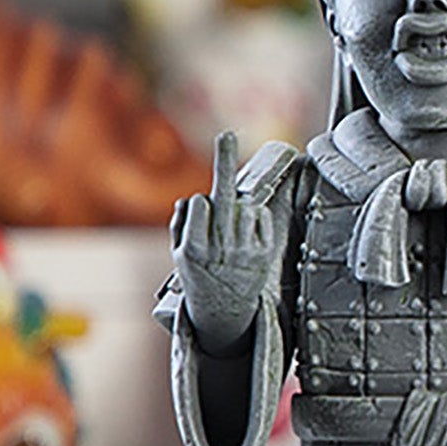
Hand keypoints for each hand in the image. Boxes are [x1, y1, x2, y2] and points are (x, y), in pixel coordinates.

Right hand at [171, 131, 280, 355]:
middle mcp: (221, 249)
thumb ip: (181, 223)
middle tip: (225, 134)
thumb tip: (191, 200)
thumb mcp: (179, 252)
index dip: (201, 204)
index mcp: (195, 249)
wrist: (225, 312)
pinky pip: (260, 215)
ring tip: (232, 233)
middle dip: (223, 163)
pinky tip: (247, 235)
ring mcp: (246, 250)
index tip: (201, 209)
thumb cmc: (198, 274)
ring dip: (237, 209)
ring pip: (244, 205)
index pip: (200, 203)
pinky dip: (253, 217)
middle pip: (224, 197)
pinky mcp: (266, 251)